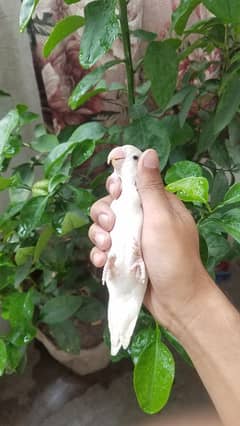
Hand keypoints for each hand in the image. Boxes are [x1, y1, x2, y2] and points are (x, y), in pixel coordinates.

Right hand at [89, 149, 210, 333]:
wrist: (175, 300)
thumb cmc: (173, 256)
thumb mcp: (162, 218)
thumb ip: (150, 187)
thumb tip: (147, 152)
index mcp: (156, 203)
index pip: (131, 182)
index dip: (118, 184)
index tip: (115, 191)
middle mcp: (142, 218)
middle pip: (111, 204)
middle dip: (104, 213)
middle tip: (110, 225)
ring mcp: (131, 238)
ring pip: (102, 227)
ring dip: (99, 235)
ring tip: (106, 248)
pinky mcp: (122, 257)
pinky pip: (102, 248)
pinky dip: (99, 253)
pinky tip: (102, 262)